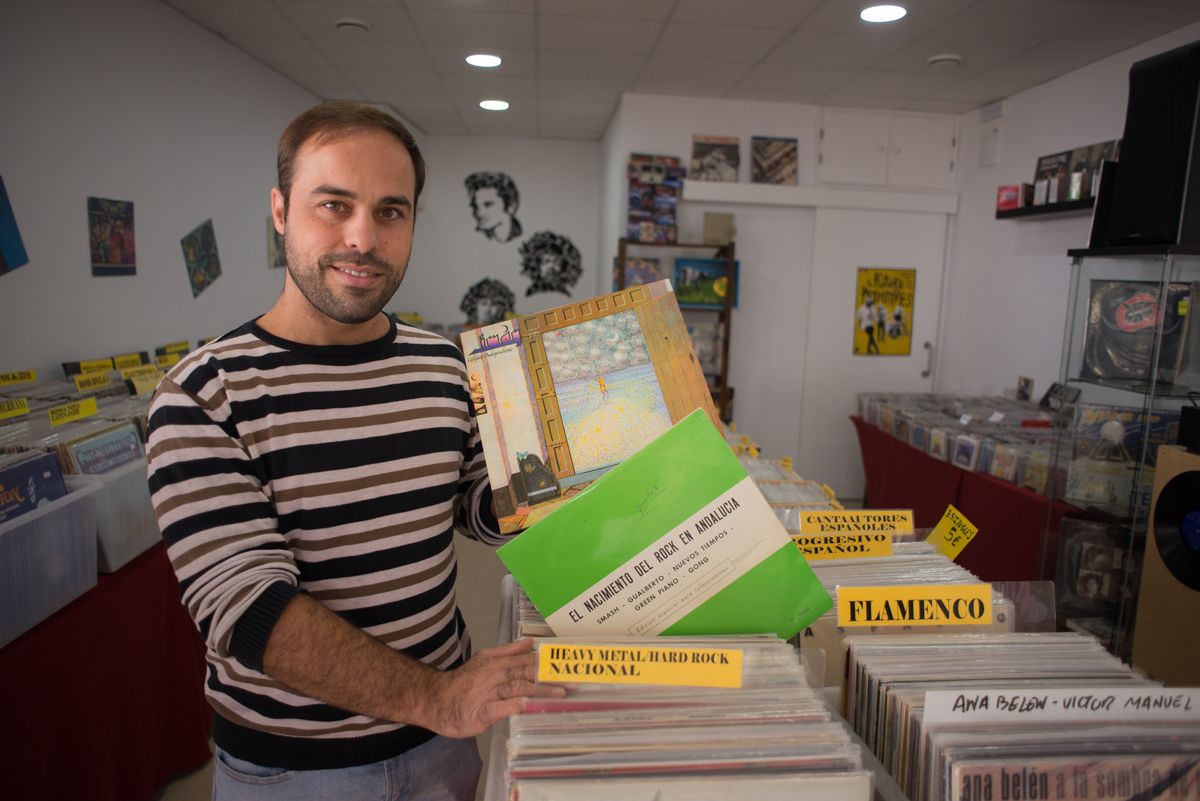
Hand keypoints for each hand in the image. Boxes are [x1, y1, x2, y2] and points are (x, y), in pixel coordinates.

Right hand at [421, 638, 565, 737]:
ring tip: (560, 694)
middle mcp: (495, 675)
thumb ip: (508, 651)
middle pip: (527, 673)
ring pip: (518, 688)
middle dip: (550, 677)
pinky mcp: (482, 711)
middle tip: (572, 681)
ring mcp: (489, 693)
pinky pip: (502, 707)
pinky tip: (529, 704)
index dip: (547, 663)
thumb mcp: (485, 660)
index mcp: (498, 663)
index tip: (567, 666)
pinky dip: (516, 704)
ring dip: (540, 690)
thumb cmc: (463, 683)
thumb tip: (529, 641)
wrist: (437, 699)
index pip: (527, 661)